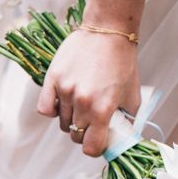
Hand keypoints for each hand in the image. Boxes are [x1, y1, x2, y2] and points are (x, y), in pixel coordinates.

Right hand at [36, 30, 140, 156]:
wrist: (107, 30)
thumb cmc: (122, 62)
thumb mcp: (132, 95)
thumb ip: (127, 121)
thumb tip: (121, 140)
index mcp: (102, 109)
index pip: (91, 148)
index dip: (95, 147)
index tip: (98, 140)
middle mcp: (82, 103)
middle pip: (76, 136)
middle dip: (84, 133)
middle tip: (92, 120)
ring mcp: (65, 91)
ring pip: (63, 123)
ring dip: (71, 120)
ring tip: (81, 105)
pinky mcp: (53, 79)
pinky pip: (45, 109)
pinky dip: (53, 110)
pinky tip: (63, 102)